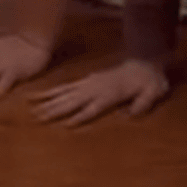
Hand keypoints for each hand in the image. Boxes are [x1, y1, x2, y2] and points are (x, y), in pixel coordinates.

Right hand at [34, 58, 169, 126]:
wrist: (145, 61)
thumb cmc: (150, 81)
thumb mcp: (154, 91)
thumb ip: (144, 103)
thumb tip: (132, 114)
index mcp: (111, 93)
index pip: (93, 107)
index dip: (80, 116)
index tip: (65, 125)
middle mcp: (97, 87)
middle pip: (73, 100)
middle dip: (55, 109)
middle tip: (37, 118)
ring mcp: (90, 82)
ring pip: (65, 92)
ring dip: (48, 101)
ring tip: (32, 109)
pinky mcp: (87, 80)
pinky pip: (66, 87)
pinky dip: (52, 92)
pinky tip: (40, 96)